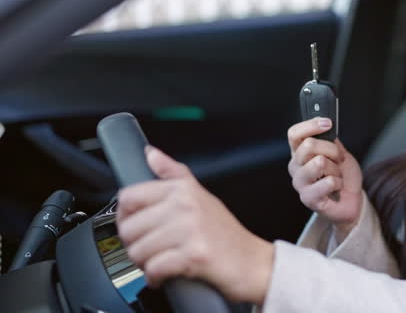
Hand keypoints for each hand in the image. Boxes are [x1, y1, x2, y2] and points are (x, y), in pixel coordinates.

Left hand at [116, 146, 273, 304]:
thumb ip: (172, 173)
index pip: (129, 197)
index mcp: (183, 189)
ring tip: (162, 261)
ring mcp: (190, 229)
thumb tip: (150, 153)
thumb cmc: (225, 234)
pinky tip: (166, 274)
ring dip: (145, 264)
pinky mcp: (193, 255)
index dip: (126, 216)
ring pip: (138, 251)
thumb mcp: (201, 196)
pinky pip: (153, 269)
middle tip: (154, 249)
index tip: (138, 226)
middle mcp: (185, 205)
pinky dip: (156, 278)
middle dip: (136, 246)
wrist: (252, 263)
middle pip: (129, 228)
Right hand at [287, 117, 362, 241]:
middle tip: (338, 159)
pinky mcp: (308, 198)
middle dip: (332, 150)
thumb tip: (325, 123)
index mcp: (300, 152)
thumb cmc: (342, 175)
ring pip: (319, 162)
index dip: (310, 125)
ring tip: (336, 175)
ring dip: (335, 168)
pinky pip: (328, 182)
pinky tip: (336, 188)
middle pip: (309, 145)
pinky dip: (339, 182)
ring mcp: (300, 183)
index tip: (328, 123)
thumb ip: (330, 139)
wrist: (351, 200)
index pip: (294, 134)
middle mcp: (296, 167)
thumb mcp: (339, 152)